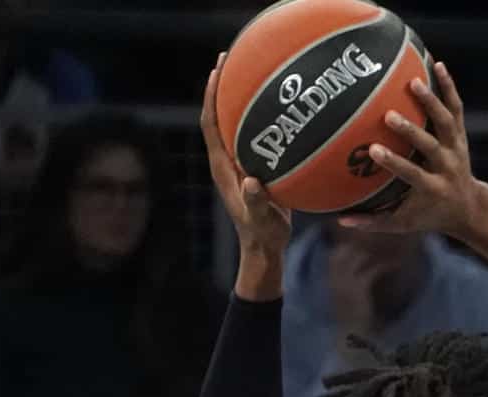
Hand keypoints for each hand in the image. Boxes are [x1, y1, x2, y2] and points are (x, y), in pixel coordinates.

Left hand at [200, 54, 291, 259]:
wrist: (264, 247)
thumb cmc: (263, 234)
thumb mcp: (262, 219)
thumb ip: (257, 202)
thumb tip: (253, 182)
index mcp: (223, 167)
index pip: (211, 124)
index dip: (212, 97)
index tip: (217, 71)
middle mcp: (226, 160)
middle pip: (218, 115)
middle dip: (222, 87)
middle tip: (231, 58)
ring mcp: (238, 163)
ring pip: (234, 123)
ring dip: (238, 98)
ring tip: (251, 72)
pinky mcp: (252, 167)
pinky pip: (252, 134)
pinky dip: (257, 116)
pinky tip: (276, 107)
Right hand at [327, 240, 388, 338]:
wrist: (353, 336)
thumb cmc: (352, 321)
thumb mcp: (346, 300)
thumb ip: (348, 286)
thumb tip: (360, 274)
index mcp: (330, 283)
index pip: (333, 257)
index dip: (345, 248)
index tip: (359, 244)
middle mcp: (335, 280)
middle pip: (344, 252)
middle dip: (359, 246)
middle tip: (376, 245)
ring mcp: (346, 283)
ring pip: (358, 257)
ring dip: (373, 254)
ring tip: (386, 254)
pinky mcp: (359, 288)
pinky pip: (372, 270)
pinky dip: (385, 266)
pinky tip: (394, 265)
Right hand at [339, 65, 487, 237]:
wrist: (468, 207)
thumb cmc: (428, 215)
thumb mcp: (404, 223)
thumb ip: (374, 222)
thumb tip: (339, 220)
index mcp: (434, 188)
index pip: (414, 175)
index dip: (396, 164)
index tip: (375, 152)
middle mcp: (448, 167)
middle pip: (431, 147)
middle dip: (412, 132)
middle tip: (389, 115)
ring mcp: (456, 148)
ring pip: (446, 123)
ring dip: (432, 102)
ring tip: (413, 81)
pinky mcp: (460, 135)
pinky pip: (456, 108)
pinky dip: (448, 87)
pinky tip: (436, 64)